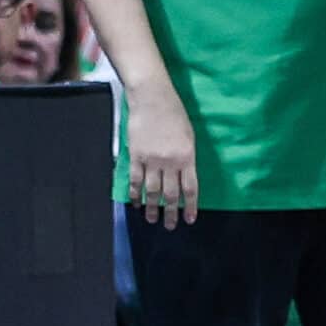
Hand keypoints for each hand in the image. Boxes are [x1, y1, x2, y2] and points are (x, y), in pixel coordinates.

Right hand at [125, 86, 198, 228]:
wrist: (152, 98)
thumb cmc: (174, 113)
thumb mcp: (189, 135)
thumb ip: (188, 158)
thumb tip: (185, 177)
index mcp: (187, 157)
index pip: (190, 188)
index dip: (190, 206)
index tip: (189, 219)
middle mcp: (170, 162)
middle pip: (171, 194)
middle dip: (171, 212)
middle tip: (169, 226)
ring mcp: (151, 160)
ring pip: (152, 191)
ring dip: (152, 208)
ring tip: (152, 220)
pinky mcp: (135, 156)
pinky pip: (135, 180)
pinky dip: (135, 194)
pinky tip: (136, 204)